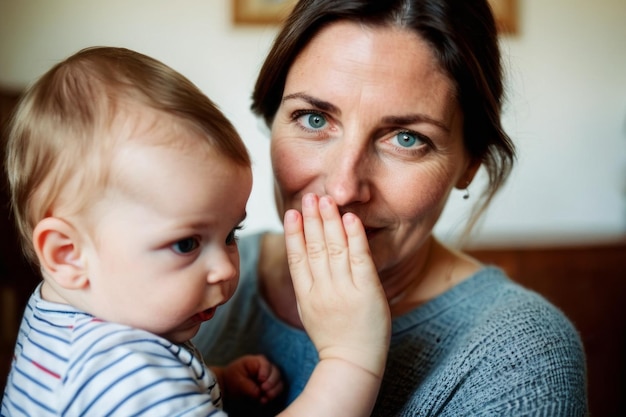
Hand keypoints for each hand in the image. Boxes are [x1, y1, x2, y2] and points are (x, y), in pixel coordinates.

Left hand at [212, 354, 282, 404]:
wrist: (230, 384)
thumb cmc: (233, 377)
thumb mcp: (237, 380)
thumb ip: (248, 386)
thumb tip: (259, 393)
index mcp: (257, 361)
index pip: (266, 365)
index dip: (266, 374)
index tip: (261, 381)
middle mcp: (266, 367)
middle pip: (276, 372)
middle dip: (272, 383)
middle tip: (264, 390)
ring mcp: (270, 376)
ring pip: (279, 381)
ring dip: (274, 390)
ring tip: (266, 397)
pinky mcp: (271, 385)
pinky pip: (277, 389)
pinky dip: (273, 395)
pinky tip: (264, 400)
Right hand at [283, 193, 390, 377]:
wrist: (353, 364)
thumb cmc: (333, 338)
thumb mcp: (310, 311)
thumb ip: (307, 284)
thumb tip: (303, 256)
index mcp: (305, 295)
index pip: (297, 258)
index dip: (293, 233)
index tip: (291, 212)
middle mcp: (322, 290)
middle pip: (314, 248)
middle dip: (311, 219)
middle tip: (309, 196)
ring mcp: (344, 290)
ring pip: (334, 248)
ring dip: (329, 221)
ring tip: (325, 200)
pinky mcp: (367, 291)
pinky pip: (359, 259)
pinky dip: (354, 237)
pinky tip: (350, 219)